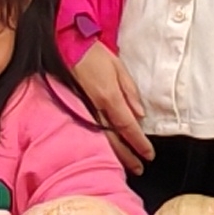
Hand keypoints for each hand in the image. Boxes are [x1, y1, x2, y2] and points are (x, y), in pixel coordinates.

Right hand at [69, 42, 152, 171]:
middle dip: (127, 156)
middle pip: (114, 139)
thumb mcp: (118, 67)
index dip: (139, 143)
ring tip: (125, 167)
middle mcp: (95, 107)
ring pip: (100, 140)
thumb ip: (130, 91)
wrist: (65, 45)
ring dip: (114, 155)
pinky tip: (104, 153)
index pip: (127, 126)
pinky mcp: (73, 111)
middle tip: (139, 168)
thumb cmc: (94, 54)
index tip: (149, 155)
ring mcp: (82, 111)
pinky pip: (88, 132)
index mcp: (109, 96)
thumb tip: (140, 115)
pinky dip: (99, 145)